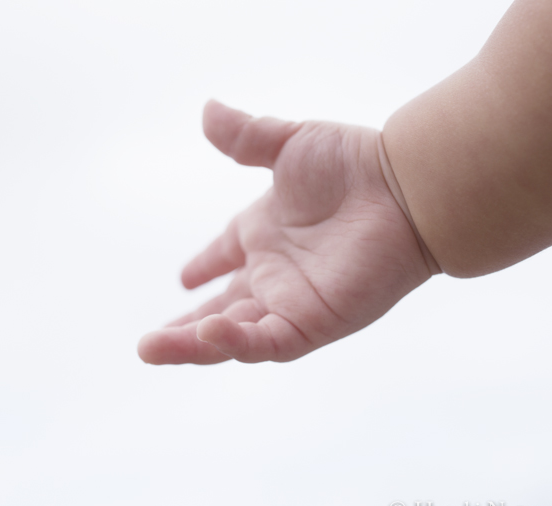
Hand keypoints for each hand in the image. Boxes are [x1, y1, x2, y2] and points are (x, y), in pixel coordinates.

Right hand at [138, 100, 436, 363]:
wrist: (405, 188)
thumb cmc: (355, 165)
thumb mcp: (288, 144)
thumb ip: (245, 136)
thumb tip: (207, 110)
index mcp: (265, 234)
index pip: (224, 258)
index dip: (204, 266)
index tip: (184, 278)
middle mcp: (274, 274)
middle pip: (218, 312)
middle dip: (182, 330)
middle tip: (146, 345)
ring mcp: (290, 301)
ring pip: (231, 337)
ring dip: (189, 347)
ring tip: (149, 349)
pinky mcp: (311, 322)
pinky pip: (265, 341)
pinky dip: (233, 342)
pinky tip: (205, 332)